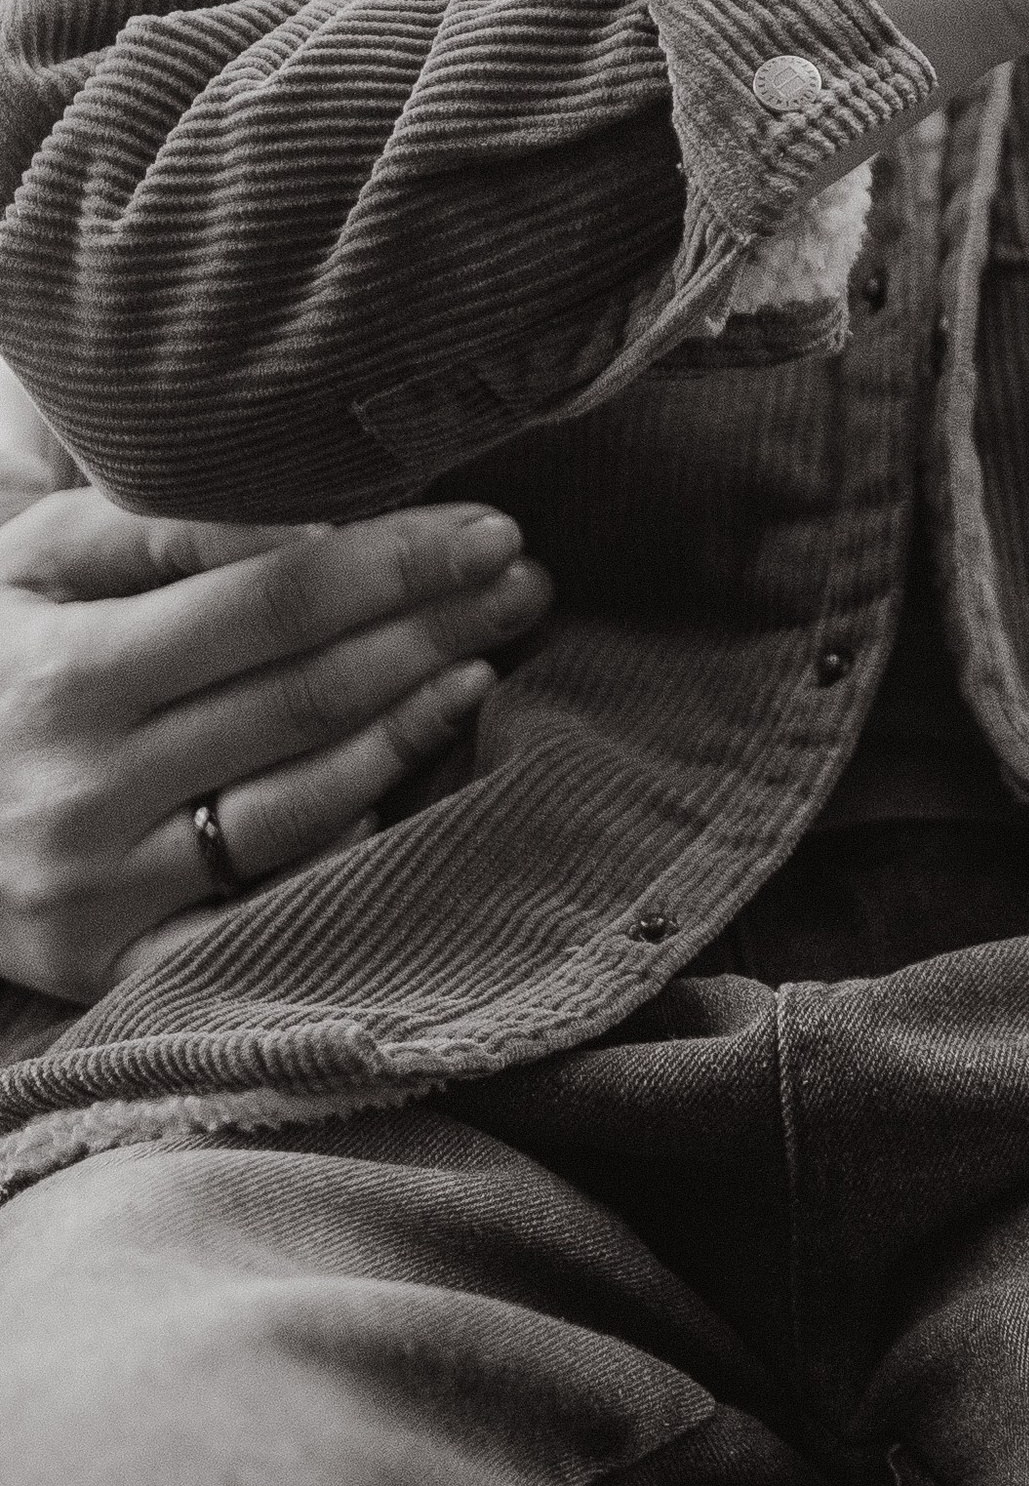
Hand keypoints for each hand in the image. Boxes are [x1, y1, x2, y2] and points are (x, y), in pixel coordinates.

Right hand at [0, 489, 550, 1000]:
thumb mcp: (32, 563)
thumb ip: (157, 524)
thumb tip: (311, 516)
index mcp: (61, 675)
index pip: (272, 602)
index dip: (395, 561)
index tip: (487, 528)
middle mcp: (83, 792)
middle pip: (307, 699)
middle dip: (435, 631)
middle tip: (522, 581)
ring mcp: (102, 894)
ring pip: (304, 803)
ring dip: (415, 728)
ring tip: (485, 663)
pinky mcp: (115, 969)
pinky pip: (266, 907)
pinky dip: (348, 846)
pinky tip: (410, 785)